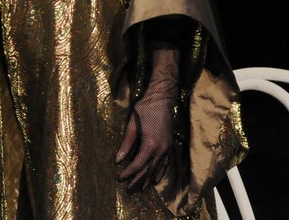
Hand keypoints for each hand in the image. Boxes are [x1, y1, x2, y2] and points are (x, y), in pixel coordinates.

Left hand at [115, 47, 177, 192]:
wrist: (162, 99)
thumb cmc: (145, 109)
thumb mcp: (132, 124)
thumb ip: (126, 143)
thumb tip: (118, 160)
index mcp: (151, 144)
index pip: (138, 165)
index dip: (129, 173)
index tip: (119, 178)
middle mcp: (162, 150)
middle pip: (148, 171)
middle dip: (138, 181)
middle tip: (128, 190)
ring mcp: (168, 149)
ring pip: (158, 170)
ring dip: (148, 180)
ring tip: (140, 189)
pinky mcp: (170, 146)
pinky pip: (165, 164)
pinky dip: (159, 173)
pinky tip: (155, 180)